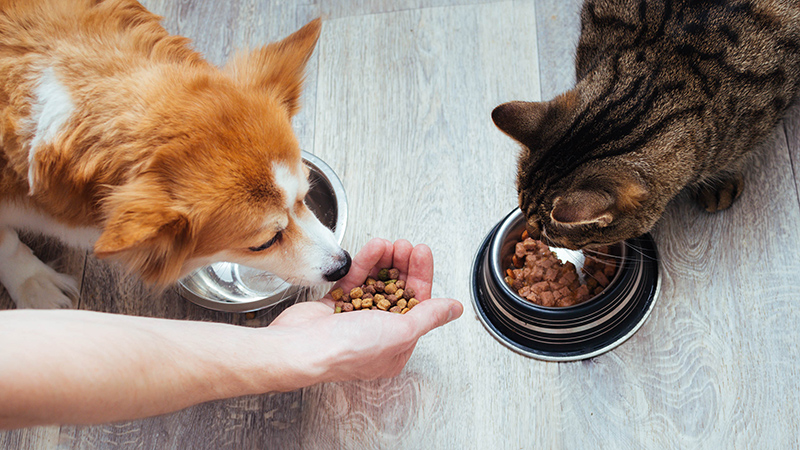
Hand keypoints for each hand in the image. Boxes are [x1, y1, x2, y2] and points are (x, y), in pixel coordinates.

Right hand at [268, 238, 462, 385]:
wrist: (300, 348)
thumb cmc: (348, 349)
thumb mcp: (401, 332)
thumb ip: (429, 316)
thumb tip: (454, 309)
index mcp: (396, 347)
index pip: (417, 304)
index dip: (420, 276)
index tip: (422, 253)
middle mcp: (376, 334)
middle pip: (397, 291)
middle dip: (403, 266)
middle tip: (406, 245)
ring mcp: (354, 319)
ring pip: (375, 283)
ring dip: (384, 261)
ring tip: (389, 243)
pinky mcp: (334, 306)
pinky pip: (354, 281)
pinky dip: (365, 264)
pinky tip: (373, 248)